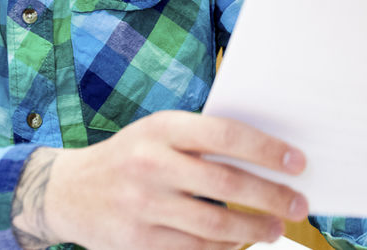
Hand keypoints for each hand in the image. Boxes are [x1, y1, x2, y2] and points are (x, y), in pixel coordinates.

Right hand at [11, 110, 308, 249]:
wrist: (68, 191)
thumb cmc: (129, 157)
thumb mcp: (156, 133)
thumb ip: (200, 141)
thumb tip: (265, 157)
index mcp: (160, 128)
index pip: (225, 134)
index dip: (266, 149)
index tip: (297, 162)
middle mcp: (151, 164)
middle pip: (226, 182)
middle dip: (271, 196)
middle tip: (298, 204)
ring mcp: (143, 205)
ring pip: (215, 223)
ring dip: (254, 228)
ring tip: (275, 227)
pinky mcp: (138, 241)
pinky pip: (195, 248)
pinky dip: (223, 247)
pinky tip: (237, 241)